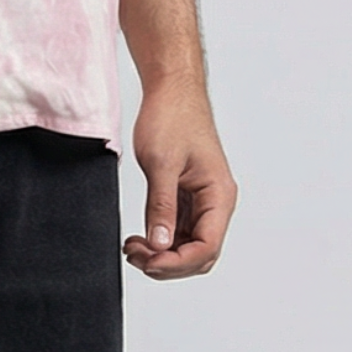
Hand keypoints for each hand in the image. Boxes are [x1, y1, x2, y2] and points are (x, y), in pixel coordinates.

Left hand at [123, 77, 236, 279]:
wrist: (171, 88)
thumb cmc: (172, 116)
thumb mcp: (161, 163)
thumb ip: (161, 206)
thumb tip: (159, 245)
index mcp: (219, 195)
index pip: (206, 248)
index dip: (176, 263)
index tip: (147, 261)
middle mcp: (216, 202)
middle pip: (200, 253)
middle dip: (168, 263)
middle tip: (134, 256)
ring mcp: (202, 199)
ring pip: (189, 244)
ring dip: (163, 253)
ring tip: (132, 248)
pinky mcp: (188, 194)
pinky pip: (179, 228)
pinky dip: (161, 238)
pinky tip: (140, 238)